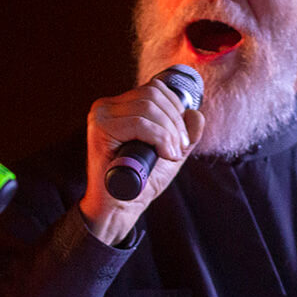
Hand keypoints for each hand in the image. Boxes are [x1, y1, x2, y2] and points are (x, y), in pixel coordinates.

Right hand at [78, 78, 204, 244]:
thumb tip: (196, 113)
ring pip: (148, 108)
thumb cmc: (141, 182)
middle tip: (179, 149)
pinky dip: (159, 138)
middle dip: (175, 122)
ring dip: (169, 132)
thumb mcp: (170, 152)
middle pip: (153, 95)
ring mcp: (101, 116)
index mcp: (119, 106)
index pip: (154, 89)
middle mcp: (106, 107)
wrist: (119, 207)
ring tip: (171, 154)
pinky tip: (163, 154)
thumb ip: (186, 133)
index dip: (176, 109)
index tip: (182, 139)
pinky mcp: (100, 130)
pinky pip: (139, 123)